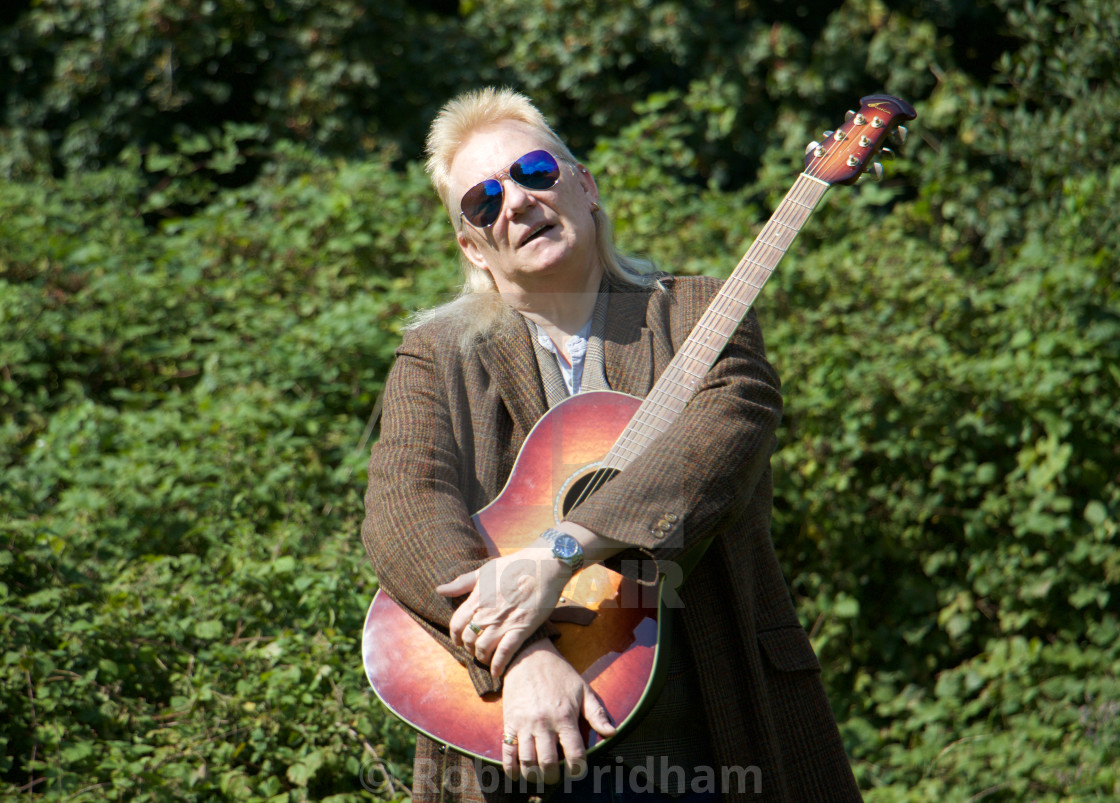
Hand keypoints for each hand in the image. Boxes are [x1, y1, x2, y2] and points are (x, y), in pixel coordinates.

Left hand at [437, 546, 568, 676]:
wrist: (544, 565)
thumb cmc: (515, 565)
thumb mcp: (485, 570)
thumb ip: (462, 583)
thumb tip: (440, 589)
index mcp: (476, 599)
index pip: (456, 625)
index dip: (455, 636)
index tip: (459, 640)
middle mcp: (486, 613)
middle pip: (468, 639)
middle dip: (469, 648)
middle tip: (474, 649)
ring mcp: (503, 623)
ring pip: (483, 649)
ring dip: (482, 657)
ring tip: (486, 658)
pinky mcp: (521, 629)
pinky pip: (505, 653)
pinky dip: (498, 665)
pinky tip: (496, 672)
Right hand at [499, 640, 615, 783]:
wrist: (528, 656)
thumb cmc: (559, 674)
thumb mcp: (583, 689)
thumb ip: (597, 713)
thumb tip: (613, 733)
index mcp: (565, 716)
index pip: (574, 754)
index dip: (578, 769)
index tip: (577, 770)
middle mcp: (544, 723)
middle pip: (548, 763)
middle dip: (554, 776)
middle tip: (557, 776)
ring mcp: (524, 723)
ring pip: (527, 761)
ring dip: (533, 775)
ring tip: (539, 776)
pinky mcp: (509, 722)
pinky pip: (507, 751)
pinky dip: (510, 768)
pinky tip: (516, 775)